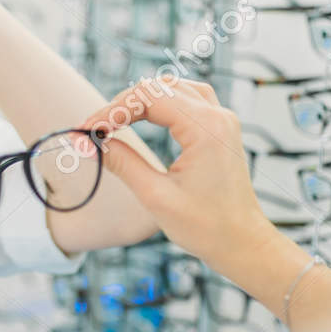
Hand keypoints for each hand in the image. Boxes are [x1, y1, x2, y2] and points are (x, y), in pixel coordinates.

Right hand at [80, 79, 280, 278]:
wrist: (243, 243)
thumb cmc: (206, 226)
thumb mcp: (156, 196)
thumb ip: (123, 163)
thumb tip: (91, 143)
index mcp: (206, 129)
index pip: (149, 98)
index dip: (113, 110)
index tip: (87, 129)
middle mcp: (218, 116)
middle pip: (159, 88)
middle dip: (123, 105)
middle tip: (94, 130)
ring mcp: (222, 120)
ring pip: (175, 88)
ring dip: (142, 99)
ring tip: (115, 120)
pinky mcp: (221, 130)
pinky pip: (190, 99)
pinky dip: (163, 102)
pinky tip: (145, 114)